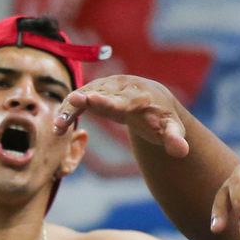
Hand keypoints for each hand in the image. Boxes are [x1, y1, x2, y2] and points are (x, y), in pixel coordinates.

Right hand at [56, 75, 189, 155]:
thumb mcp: (172, 129)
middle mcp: (122, 88)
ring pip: (86, 96)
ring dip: (72, 109)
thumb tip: (182, 152)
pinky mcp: (95, 91)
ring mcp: (107, 87)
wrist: (154, 98)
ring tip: (58, 126)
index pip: (124, 100)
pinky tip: (58, 128)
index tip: (93, 101)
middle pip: (103, 94)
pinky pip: (79, 100)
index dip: (109, 102)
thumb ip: (175, 139)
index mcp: (141, 97)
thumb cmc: (162, 118)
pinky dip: (68, 111)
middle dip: (90, 98)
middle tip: (74, 100)